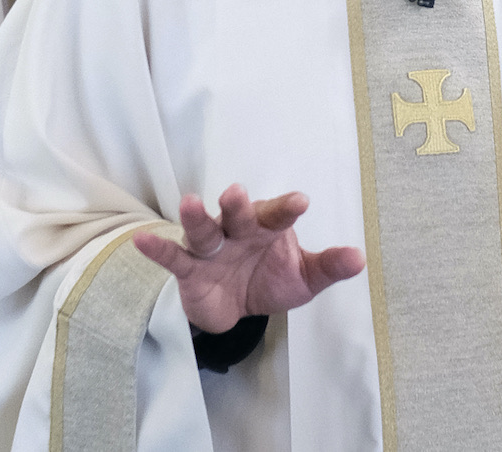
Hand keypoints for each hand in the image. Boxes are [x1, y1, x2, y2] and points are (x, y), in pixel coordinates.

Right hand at [132, 184, 364, 333]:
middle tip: (236, 193)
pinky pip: (173, 257)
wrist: (236, 308)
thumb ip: (327, 267)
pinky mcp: (189, 269)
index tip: (301, 202)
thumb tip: (359, 258)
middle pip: (237, 214)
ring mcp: (211, 248)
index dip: (287, 209)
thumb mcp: (303, 279)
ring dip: (196, 217)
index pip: (278, 215)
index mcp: (267, 228)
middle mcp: (237, 231)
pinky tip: (142, 239)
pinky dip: (158, 248)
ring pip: (203, 230)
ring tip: (190, 202)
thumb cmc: (270, 278)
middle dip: (237, 205)